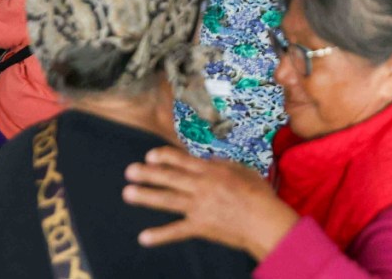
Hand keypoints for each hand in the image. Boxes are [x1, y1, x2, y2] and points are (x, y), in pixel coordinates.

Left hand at [122, 146, 298, 260]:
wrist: (263, 220)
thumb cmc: (259, 194)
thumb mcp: (244, 170)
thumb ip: (224, 164)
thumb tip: (208, 160)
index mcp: (212, 172)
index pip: (184, 161)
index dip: (165, 157)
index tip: (150, 154)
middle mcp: (201, 187)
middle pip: (170, 178)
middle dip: (148, 173)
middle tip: (130, 170)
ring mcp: (198, 207)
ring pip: (168, 200)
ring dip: (146, 196)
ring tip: (128, 193)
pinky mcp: (199, 226)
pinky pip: (176, 231)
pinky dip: (160, 235)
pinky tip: (143, 237)